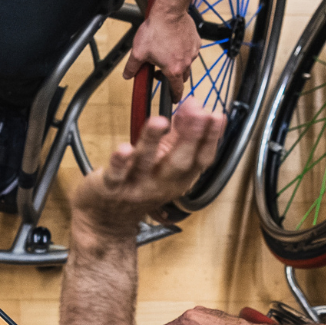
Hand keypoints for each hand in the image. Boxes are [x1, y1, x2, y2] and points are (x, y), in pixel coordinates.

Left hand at [72, 101, 225, 235]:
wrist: (108, 221)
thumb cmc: (141, 183)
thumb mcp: (166, 159)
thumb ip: (181, 132)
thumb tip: (196, 103)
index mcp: (179, 178)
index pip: (200, 159)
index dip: (211, 138)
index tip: (216, 115)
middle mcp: (161, 184)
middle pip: (179, 162)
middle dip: (191, 138)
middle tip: (200, 114)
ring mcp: (136, 186)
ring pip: (146, 163)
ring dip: (153, 141)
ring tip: (160, 121)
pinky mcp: (111, 186)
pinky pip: (115, 175)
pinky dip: (119, 162)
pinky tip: (124, 148)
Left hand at [124, 4, 199, 96]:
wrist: (169, 12)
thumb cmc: (156, 31)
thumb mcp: (138, 52)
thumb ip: (132, 67)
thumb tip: (128, 75)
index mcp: (173, 70)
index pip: (176, 89)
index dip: (174, 96)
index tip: (174, 99)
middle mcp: (186, 63)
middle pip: (182, 77)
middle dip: (173, 77)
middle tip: (162, 71)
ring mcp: (192, 51)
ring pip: (187, 63)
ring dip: (179, 63)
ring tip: (167, 53)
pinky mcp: (196, 41)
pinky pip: (191, 50)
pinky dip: (184, 50)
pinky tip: (174, 42)